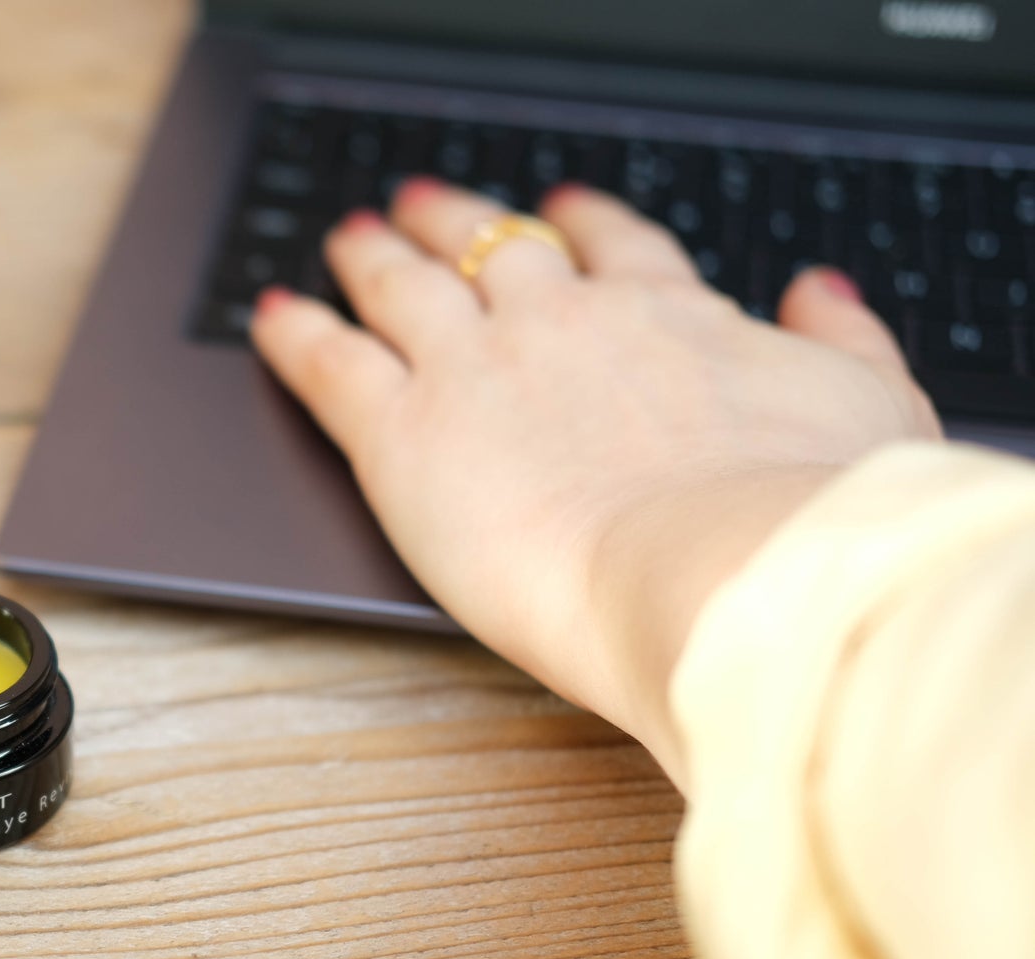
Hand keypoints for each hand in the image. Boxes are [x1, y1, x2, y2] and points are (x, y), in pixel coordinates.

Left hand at [250, 179, 940, 785]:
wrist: (725, 573)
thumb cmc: (804, 515)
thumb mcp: (865, 406)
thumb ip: (839, 340)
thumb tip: (824, 293)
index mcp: (664, 318)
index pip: (610, 250)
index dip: (577, 226)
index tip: (560, 213)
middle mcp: (559, 324)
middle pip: (489, 249)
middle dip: (452, 222)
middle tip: (420, 204)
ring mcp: (472, 369)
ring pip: (401, 288)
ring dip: (370, 257)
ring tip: (347, 239)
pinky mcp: (402, 431)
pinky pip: (329, 362)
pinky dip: (295, 334)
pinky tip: (274, 318)